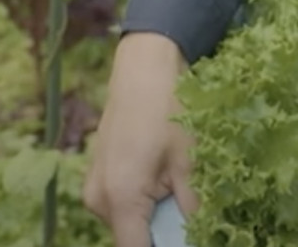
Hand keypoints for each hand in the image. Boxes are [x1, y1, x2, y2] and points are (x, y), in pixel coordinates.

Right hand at [83, 32, 198, 246]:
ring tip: (179, 183)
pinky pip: (122, 203)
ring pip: (129, 221)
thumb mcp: (190, 161)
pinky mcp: (98, 176)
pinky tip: (164, 174)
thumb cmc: (168, 108)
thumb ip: (193, 209)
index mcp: (121, 199)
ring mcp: (94, 188)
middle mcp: (99, 200)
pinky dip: (144, 200)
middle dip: (164, 232)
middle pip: (133, 238)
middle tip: (190, 206)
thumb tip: (202, 233)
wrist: (143, 67)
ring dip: (155, 215)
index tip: (187, 239)